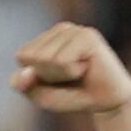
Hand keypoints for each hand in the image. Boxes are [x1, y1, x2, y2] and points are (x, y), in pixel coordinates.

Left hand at [9, 22, 130, 116]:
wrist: (109, 101)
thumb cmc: (74, 95)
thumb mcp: (42, 96)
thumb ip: (24, 85)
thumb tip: (25, 72)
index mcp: (47, 38)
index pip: (22, 57)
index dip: (37, 77)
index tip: (59, 78)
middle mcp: (61, 29)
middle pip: (33, 58)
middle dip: (49, 77)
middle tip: (72, 77)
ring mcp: (75, 30)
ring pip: (47, 60)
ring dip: (62, 75)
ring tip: (80, 72)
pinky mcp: (87, 36)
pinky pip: (62, 61)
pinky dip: (71, 72)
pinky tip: (87, 67)